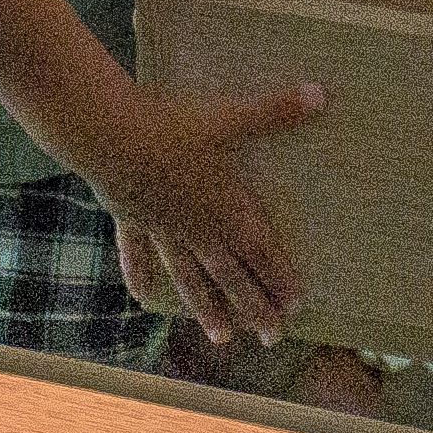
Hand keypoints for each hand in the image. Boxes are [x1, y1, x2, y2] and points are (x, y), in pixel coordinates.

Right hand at [83, 79, 325, 347]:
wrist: (111, 137)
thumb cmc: (174, 129)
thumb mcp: (230, 118)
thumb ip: (276, 111)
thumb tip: (322, 94)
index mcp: (225, 211)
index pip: (261, 252)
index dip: (280, 278)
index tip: (295, 306)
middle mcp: (197, 230)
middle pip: (230, 276)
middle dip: (253, 307)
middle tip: (272, 337)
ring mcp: (163, 230)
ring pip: (189, 278)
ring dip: (206, 308)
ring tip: (221, 337)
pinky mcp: (132, 221)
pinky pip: (138, 254)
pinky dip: (140, 275)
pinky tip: (142, 297)